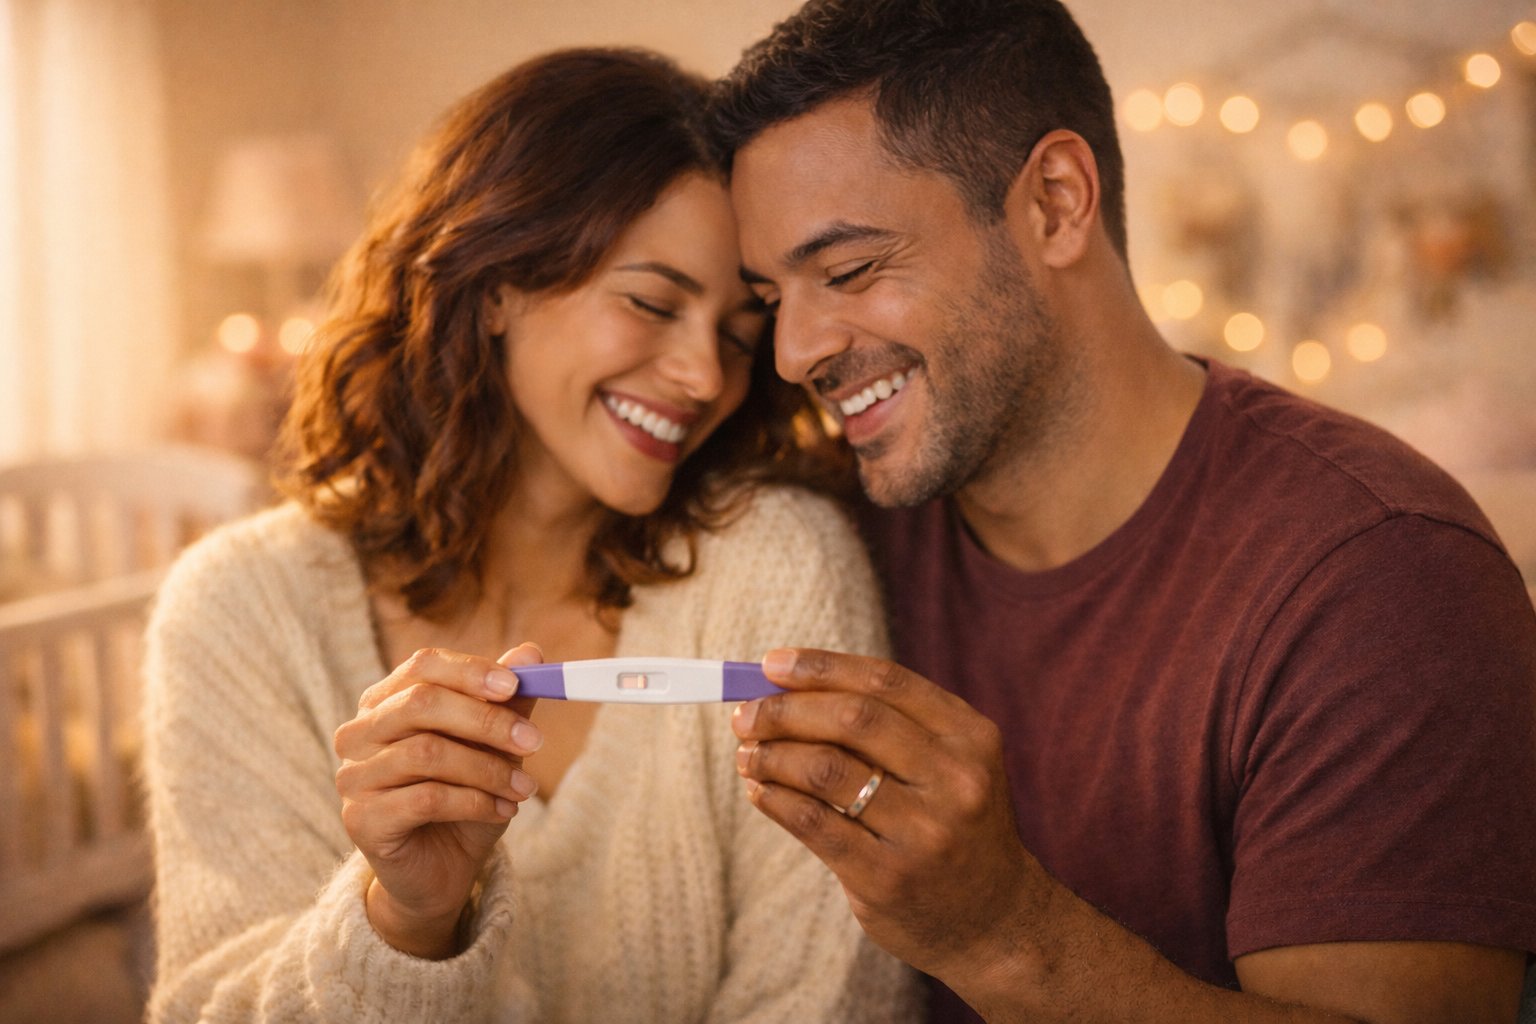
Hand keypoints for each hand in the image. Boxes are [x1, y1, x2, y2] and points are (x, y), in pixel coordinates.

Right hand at [333, 643, 543, 957]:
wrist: (442, 870)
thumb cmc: (464, 798)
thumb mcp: (492, 747)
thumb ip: (506, 701)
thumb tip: (530, 652)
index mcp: (385, 701)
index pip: (422, 666)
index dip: (471, 671)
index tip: (517, 685)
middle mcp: (359, 733)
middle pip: (421, 704)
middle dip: (486, 720)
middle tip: (534, 740)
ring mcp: (353, 777)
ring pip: (427, 753)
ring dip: (488, 769)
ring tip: (524, 787)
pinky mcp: (361, 820)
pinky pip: (425, 799)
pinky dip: (475, 802)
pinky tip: (504, 812)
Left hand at [732, 647, 1047, 987]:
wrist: (995, 921)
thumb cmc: (953, 826)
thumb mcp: (949, 766)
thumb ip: (886, 725)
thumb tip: (785, 687)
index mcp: (969, 737)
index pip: (884, 681)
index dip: (821, 667)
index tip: (772, 664)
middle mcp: (955, 779)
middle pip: (852, 718)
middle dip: (785, 711)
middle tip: (745, 715)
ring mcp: (924, 832)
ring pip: (825, 770)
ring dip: (772, 755)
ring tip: (748, 755)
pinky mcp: (887, 878)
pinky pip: (813, 823)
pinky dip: (776, 800)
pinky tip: (760, 792)